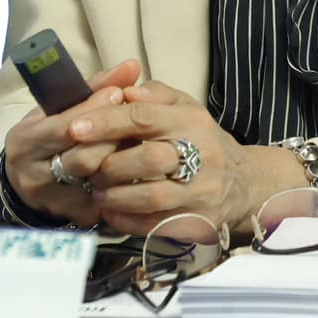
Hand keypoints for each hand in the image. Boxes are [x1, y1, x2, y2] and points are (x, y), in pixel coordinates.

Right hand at [0, 60, 142, 225]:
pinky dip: (122, 184)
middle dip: (113, 139)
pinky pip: (104, 201)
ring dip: (121, 161)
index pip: (64, 126)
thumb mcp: (59, 108)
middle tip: (137, 124)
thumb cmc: (49, 133)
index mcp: (24, 139)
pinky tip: (134, 171)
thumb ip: (95, 86)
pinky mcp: (70, 217)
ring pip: (96, 181)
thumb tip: (132, 65)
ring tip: (138, 145)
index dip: (94, 110)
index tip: (119, 94)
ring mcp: (50, 199)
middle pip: (82, 157)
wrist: (26, 178)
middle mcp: (32, 173)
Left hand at [69, 81, 307, 239]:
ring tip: (96, 191)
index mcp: (192, 120)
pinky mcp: (200, 222)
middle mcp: (202, 155)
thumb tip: (124, 91)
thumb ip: (154, 94)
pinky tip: (111, 212)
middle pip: (147, 159)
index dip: (106, 123)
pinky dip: (127, 221)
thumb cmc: (201, 139)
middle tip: (84, 167)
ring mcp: (203, 192)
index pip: (143, 118)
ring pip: (151, 197)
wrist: (243, 183)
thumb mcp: (184, 107)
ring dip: (115, 195)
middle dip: (108, 164)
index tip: (74, 128)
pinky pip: (156, 226)